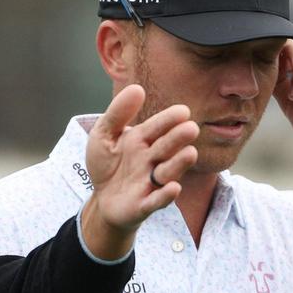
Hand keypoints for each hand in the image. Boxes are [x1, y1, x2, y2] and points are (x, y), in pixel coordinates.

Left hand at [80, 84, 198, 259]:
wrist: (101, 199)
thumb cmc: (107, 165)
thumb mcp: (103, 136)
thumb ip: (118, 114)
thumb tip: (137, 88)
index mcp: (142, 140)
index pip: (158, 127)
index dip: (169, 120)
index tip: (183, 111)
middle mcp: (151, 160)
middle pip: (167, 148)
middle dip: (178, 139)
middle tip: (191, 129)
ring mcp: (150, 182)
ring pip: (167, 172)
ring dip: (178, 164)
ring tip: (189, 154)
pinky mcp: (144, 204)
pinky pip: (156, 200)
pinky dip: (165, 196)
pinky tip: (173, 188)